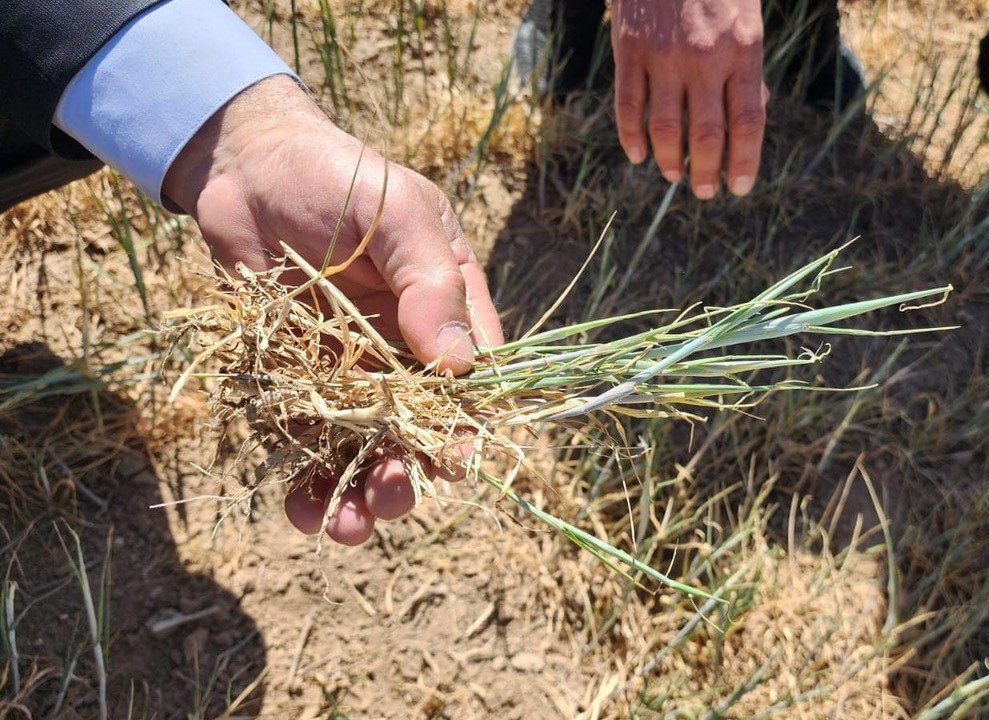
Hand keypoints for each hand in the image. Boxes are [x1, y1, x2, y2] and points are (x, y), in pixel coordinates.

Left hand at [164, 76, 502, 544]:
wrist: (249, 167)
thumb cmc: (342, 178)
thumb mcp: (402, 217)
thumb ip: (430, 285)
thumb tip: (461, 366)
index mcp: (449, 311)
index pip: (475, 381)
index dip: (468, 428)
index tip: (453, 464)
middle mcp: (407, 350)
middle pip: (420, 430)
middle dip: (407, 475)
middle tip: (386, 500)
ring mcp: (353, 368)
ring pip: (366, 446)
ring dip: (358, 492)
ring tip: (342, 528)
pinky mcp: (299, 378)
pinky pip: (308, 438)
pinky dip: (307, 477)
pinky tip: (300, 508)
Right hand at [612, 0, 767, 198]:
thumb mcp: (747, 20)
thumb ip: (748, 69)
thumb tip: (751, 119)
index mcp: (743, 49)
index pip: (748, 121)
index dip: (744, 161)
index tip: (739, 186)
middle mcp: (705, 56)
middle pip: (706, 134)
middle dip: (706, 173)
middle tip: (704, 191)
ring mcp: (664, 54)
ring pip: (664, 128)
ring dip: (669, 161)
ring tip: (674, 175)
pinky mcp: (629, 49)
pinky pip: (628, 106)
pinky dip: (631, 138)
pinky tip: (637, 155)